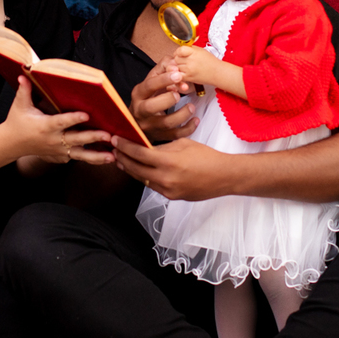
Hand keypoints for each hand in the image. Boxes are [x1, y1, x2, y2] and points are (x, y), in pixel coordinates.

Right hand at [5, 77, 111, 160]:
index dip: (73, 119)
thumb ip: (24, 91)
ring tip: (113, 156)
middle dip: (92, 138)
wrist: (11, 144)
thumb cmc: (17, 123)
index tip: (86, 115)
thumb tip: (24, 74)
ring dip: (97, 156)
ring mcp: (58, 150)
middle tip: (108, 136)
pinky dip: (92, 159)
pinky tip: (107, 159)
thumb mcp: (19, 106)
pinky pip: (78, 158)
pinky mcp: (61, 156)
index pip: (61, 122)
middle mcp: (53, 140)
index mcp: (45, 126)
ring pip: (80, 155)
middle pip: (76, 139)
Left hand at [111, 134, 230, 201]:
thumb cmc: (206, 157)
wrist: (224, 177)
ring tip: (122, 161)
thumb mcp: (183, 144)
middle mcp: (165, 178)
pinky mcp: (171, 197)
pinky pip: (152, 186)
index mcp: (169, 162)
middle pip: (136, 168)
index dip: (125, 147)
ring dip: (131, 170)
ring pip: (142, 179)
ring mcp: (168, 190)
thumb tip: (146, 147)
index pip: (139, 153)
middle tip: (114, 151)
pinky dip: (144, 177)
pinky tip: (140, 170)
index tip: (116, 140)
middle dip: (123, 159)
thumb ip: (162, 147)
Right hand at [130, 63, 199, 142]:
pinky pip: (176, 135)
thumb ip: (163, 69)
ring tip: (192, 107)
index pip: (149, 86)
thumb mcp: (151, 81)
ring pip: (166, 123)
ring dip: (182, 114)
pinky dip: (188, 128)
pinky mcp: (160, 136)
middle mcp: (141, 111)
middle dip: (168, 99)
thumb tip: (175, 64)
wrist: (138, 121)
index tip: (178, 74)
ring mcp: (150, 126)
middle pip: (151, 107)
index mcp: (138, 94)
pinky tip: (195, 120)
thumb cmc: (148, 97)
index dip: (163, 80)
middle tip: (180, 93)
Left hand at [172, 46, 219, 85]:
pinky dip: (179, 73)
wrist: (217, 72)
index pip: (180, 50)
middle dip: (178, 58)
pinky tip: (184, 72)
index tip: (181, 53)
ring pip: (176, 66)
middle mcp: (191, 61)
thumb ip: (190, 49)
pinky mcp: (188, 78)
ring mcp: (189, 70)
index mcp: (194, 52)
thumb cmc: (209, 61)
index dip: (178, 51)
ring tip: (185, 66)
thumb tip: (180, 49)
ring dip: (178, 66)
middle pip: (176, 58)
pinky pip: (177, 75)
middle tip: (184, 60)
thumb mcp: (200, 50)